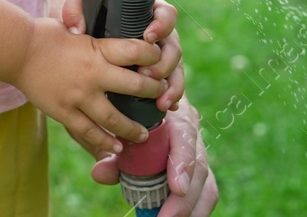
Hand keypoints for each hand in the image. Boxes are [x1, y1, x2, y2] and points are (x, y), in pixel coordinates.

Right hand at [12, 16, 167, 157]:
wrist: (16, 50)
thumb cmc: (45, 34)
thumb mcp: (76, 28)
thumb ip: (97, 39)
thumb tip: (115, 39)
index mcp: (97, 49)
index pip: (136, 51)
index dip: (154, 56)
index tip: (160, 61)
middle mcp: (93, 73)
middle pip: (136, 86)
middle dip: (154, 92)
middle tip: (162, 98)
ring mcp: (79, 96)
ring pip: (115, 119)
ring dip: (133, 129)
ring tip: (143, 134)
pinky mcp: (64, 112)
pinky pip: (89, 132)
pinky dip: (104, 142)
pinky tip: (116, 147)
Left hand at [60, 0, 185, 111]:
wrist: (92, 31)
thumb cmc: (92, 16)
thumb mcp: (83, 7)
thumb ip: (76, 10)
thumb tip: (76, 29)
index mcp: (148, 13)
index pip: (165, 14)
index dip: (162, 25)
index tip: (148, 36)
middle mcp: (160, 34)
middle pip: (173, 47)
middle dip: (163, 64)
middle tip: (147, 75)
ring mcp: (162, 54)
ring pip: (176, 69)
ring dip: (172, 86)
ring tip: (160, 102)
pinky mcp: (160, 73)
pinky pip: (172, 85)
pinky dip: (172, 97)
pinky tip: (167, 107)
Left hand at [89, 99, 218, 215]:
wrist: (132, 100)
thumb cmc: (124, 110)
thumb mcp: (114, 122)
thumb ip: (107, 145)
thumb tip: (100, 173)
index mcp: (170, 111)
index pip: (184, 133)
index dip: (183, 161)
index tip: (177, 188)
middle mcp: (190, 129)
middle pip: (199, 164)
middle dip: (185, 198)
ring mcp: (196, 149)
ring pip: (206, 181)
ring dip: (191, 208)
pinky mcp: (197, 168)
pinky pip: (204, 191)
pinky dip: (194, 209)